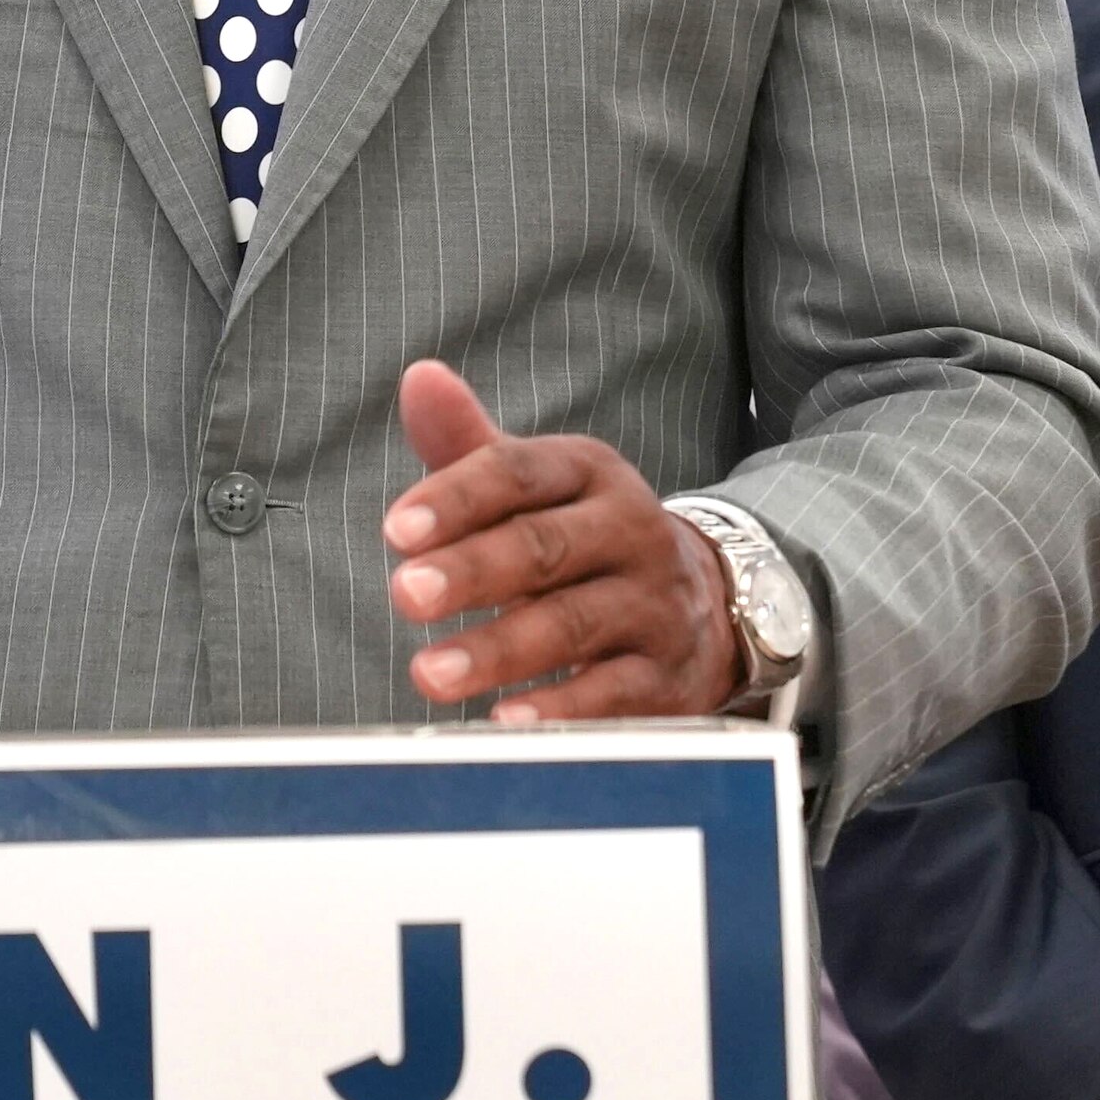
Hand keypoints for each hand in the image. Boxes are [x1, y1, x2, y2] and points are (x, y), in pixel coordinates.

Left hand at [383, 362, 744, 721]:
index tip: (394, 530)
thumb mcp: (536, 488)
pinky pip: (613, 691)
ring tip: (429, 673)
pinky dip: (561, 708)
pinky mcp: (668, 675)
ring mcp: (654, 604)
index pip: (518, 474)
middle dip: (472, 572)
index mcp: (588, 474)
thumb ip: (469, 445)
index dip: (456, 499)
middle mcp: (630, 530)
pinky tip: (506, 723)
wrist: (705, 603)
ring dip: (498, 650)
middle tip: (404, 596)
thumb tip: (418, 377)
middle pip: (545, 547)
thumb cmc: (581, 538)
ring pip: (574, 623)